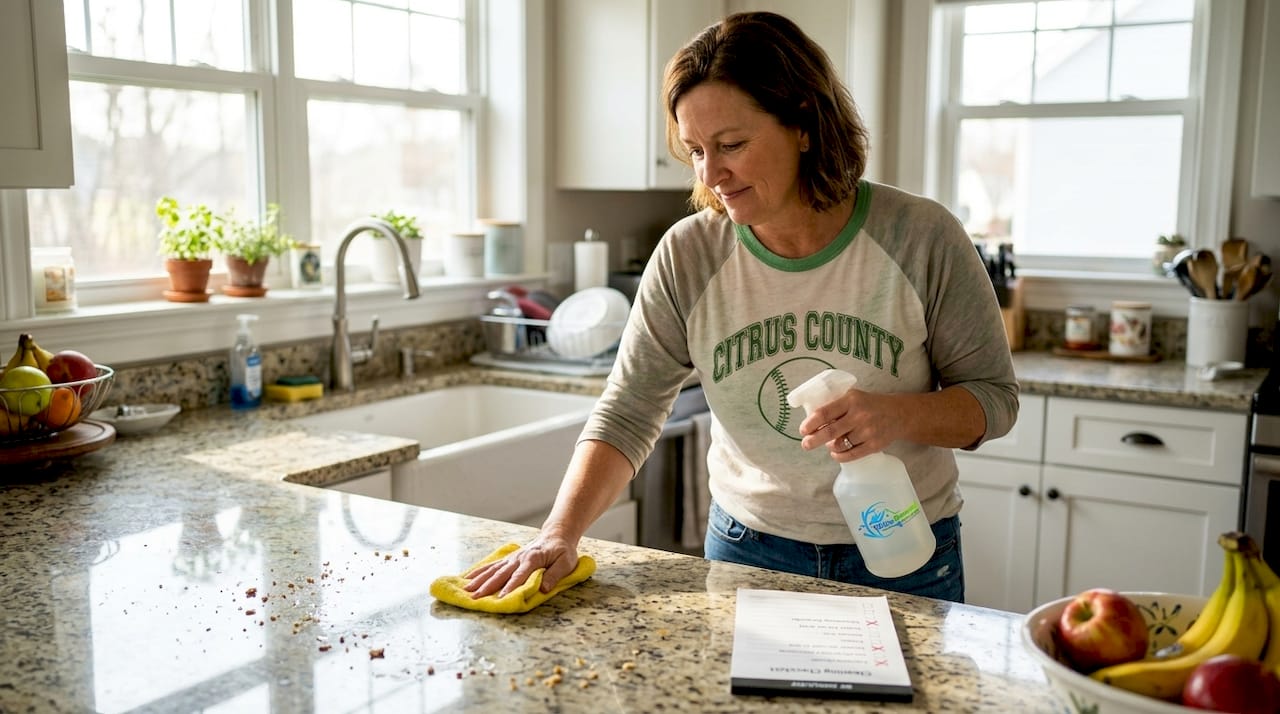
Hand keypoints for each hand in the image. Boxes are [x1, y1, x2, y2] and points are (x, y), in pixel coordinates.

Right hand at [462, 532, 579, 597]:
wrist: (556, 536)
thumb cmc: (562, 551)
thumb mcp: (566, 563)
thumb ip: (554, 575)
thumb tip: (543, 589)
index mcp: (533, 559)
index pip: (520, 575)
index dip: (510, 587)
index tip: (500, 598)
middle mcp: (519, 558)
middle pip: (501, 574)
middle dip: (487, 586)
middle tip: (475, 598)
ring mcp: (512, 558)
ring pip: (493, 570)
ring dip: (479, 580)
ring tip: (467, 590)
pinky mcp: (508, 560)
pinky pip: (491, 566)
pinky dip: (479, 572)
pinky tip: (468, 578)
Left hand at [797, 387, 903, 461]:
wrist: (899, 414)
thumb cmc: (870, 405)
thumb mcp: (853, 398)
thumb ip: (836, 406)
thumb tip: (812, 422)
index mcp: (851, 400)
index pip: (825, 413)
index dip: (810, 423)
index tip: (803, 430)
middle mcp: (859, 415)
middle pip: (829, 432)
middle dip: (813, 440)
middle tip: (806, 444)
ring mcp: (867, 431)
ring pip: (839, 445)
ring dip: (830, 446)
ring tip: (829, 443)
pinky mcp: (874, 445)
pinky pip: (851, 455)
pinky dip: (839, 456)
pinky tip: (836, 453)